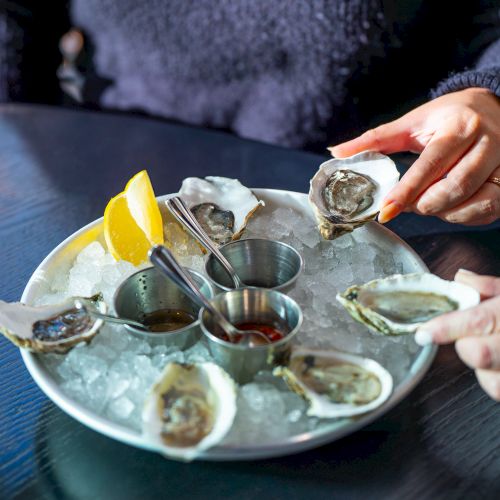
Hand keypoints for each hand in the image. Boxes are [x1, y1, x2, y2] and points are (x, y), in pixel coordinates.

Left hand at [330, 88, 499, 224]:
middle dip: (423, 204)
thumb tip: (336, 153)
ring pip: (474, 204)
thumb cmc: (447, 117)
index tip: (386, 210)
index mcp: (459, 127)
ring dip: (443, 212)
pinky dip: (462, 216)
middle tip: (407, 203)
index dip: (407, 191)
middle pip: (454, 189)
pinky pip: (487, 211)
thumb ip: (374, 140)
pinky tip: (448, 206)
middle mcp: (487, 144)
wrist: (493, 107)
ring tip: (428, 201)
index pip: (431, 164)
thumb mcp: (412, 122)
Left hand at [415, 269, 499, 400]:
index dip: (446, 327)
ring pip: (493, 383)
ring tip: (494, 353)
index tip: (424, 333)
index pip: (478, 320)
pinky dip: (497, 382)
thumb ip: (491, 288)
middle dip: (468, 348)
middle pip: (481, 354)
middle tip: (471, 341)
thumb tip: (461, 279)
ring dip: (485, 372)